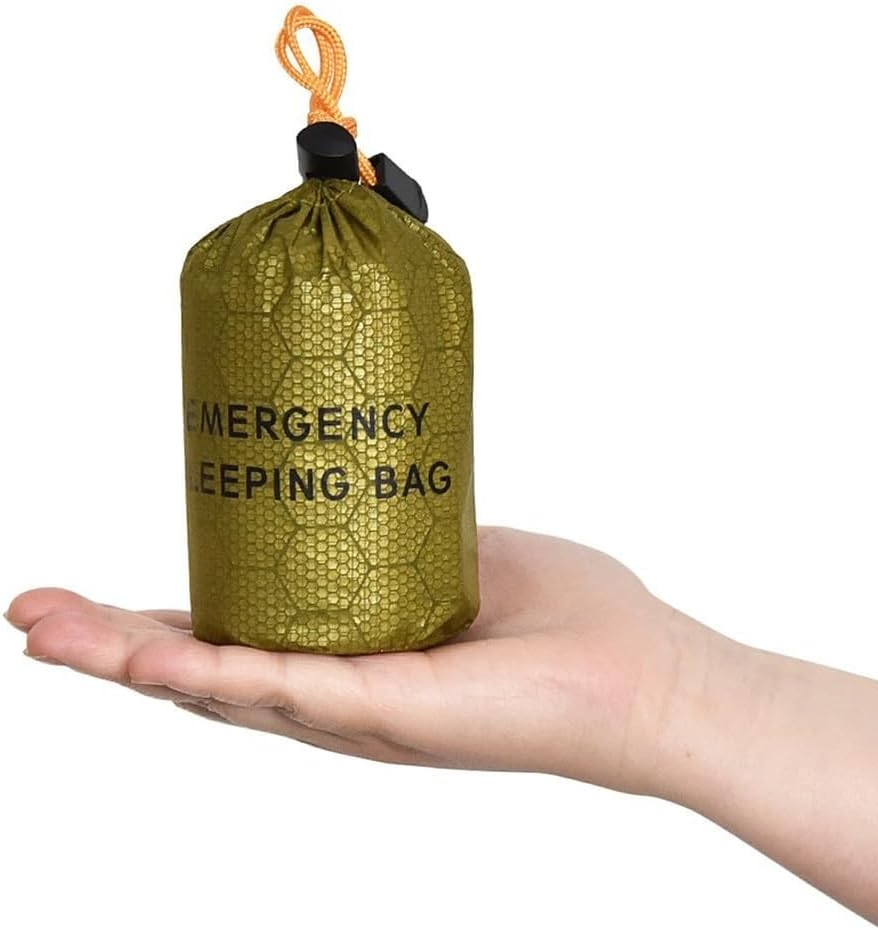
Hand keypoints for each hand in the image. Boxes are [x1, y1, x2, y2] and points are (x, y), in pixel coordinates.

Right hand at [5, 526, 707, 793]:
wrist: (639, 674)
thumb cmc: (563, 614)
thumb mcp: (458, 551)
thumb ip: (402, 529)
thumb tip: (365, 470)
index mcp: (349, 656)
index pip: (236, 640)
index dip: (159, 622)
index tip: (95, 596)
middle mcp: (339, 696)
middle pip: (207, 670)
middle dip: (114, 644)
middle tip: (35, 613)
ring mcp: (360, 712)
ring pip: (226, 691)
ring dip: (134, 663)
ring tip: (52, 634)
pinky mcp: (393, 713)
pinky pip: (291, 695)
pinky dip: (219, 677)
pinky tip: (154, 662)